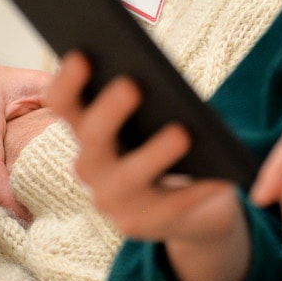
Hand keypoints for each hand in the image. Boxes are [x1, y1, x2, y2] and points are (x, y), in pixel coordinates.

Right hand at [47, 52, 249, 280]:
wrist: (192, 206)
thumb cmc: (168, 146)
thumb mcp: (154, 118)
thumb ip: (144, 94)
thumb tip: (151, 62)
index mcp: (86, 131)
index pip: (63, 104)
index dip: (67, 80)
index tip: (83, 54)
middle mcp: (90, 166)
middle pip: (91, 137)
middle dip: (109, 111)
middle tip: (132, 85)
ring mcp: (112, 200)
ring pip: (126, 178)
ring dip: (152, 155)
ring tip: (182, 133)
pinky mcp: (141, 225)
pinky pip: (169, 207)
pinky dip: (194, 191)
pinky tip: (218, 176)